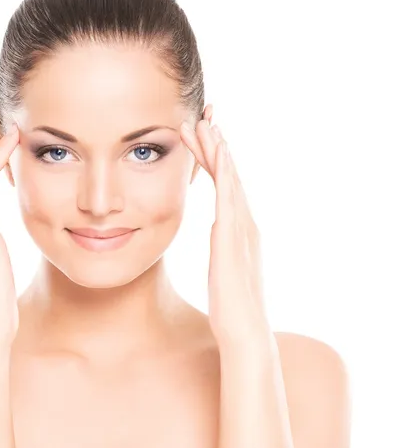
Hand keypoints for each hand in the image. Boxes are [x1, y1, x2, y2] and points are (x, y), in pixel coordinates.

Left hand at [180, 114, 269, 346]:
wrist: (244, 331)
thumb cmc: (230, 304)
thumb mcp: (223, 268)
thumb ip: (222, 247)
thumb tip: (218, 236)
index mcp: (239, 228)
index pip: (225, 185)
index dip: (214, 159)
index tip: (202, 136)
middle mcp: (245, 221)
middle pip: (228, 174)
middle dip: (216, 144)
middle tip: (204, 116)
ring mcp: (242, 226)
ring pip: (230, 177)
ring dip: (218, 149)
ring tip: (206, 122)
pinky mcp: (234, 234)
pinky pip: (229, 194)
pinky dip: (225, 170)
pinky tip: (218, 150)